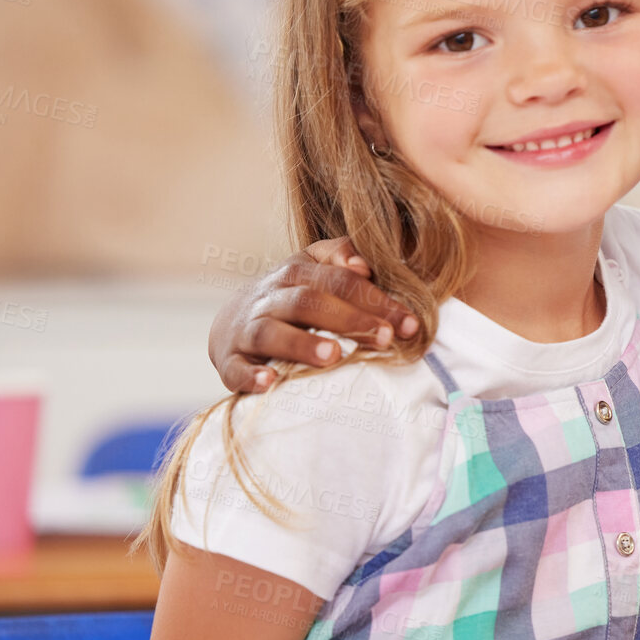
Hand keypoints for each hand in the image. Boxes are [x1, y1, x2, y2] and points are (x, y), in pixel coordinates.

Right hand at [208, 238, 417, 392]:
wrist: (232, 322)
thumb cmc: (290, 296)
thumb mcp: (313, 268)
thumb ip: (339, 257)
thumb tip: (363, 265)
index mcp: (296, 273)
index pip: (339, 281)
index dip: (375, 299)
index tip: (410, 323)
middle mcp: (270, 298)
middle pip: (308, 302)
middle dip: (349, 319)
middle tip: (384, 337)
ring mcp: (246, 330)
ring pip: (271, 332)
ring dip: (301, 344)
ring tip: (333, 356)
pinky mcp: (229, 362)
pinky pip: (236, 369)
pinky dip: (251, 376)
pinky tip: (271, 382)